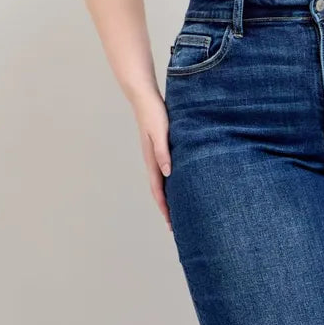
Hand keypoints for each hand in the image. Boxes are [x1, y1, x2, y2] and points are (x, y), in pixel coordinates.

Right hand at [132, 91, 172, 231]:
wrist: (144, 98)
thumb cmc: (154, 114)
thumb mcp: (160, 132)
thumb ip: (163, 152)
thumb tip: (168, 173)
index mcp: (153, 161)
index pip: (159, 191)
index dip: (165, 208)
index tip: (171, 224)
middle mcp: (153, 161)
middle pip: (160, 191)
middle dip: (167, 209)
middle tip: (176, 226)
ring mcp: (156, 156)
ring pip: (163, 182)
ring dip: (169, 197)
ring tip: (178, 210)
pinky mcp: (160, 149)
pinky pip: (166, 171)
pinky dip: (172, 182)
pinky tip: (179, 183)